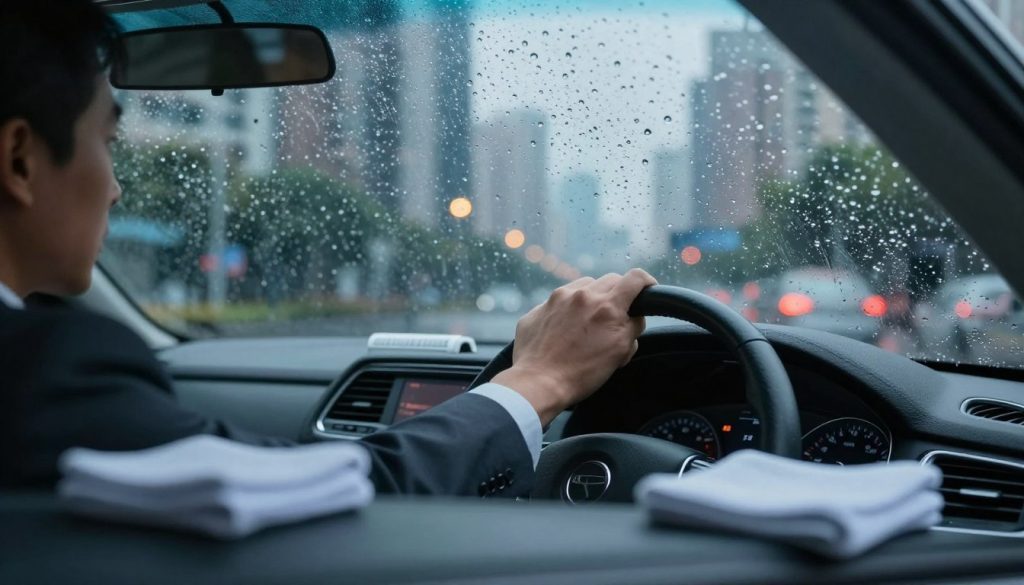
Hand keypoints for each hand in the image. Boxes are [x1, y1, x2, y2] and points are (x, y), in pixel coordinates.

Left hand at [492, 268, 656, 425]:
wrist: (538, 383)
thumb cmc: (581, 374)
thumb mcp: (619, 353)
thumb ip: (632, 327)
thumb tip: (635, 316)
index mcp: (607, 307)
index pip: (635, 278)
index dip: (646, 281)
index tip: (647, 288)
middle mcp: (583, 295)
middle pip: (611, 280)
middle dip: (619, 294)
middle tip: (616, 315)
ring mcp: (558, 298)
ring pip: (585, 285)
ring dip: (592, 298)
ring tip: (588, 322)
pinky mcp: (540, 307)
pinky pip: (561, 299)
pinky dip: (569, 308)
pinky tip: (565, 330)